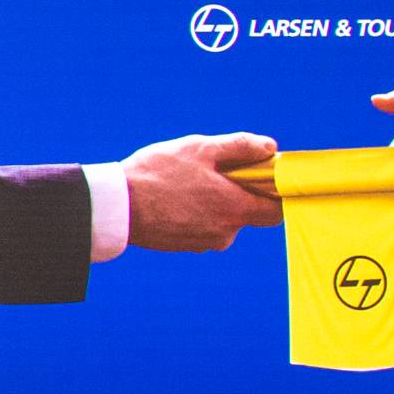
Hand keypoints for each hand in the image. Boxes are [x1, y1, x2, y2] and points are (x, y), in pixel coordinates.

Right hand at [116, 132, 279, 254]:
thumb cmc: (157, 173)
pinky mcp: (185, 246)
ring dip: (214, 203)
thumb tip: (270, 148)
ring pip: (223, 220)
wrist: (117, 206)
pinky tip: (174, 197)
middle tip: (216, 172)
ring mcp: (205, 242)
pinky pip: (203, 227)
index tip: (264, 176)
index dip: (276, 193)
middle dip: (239, 193)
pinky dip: (196, 213)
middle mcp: (226, 232)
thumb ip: (240, 146)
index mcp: (234, 208)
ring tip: (186, 183)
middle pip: (248, 213)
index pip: (277, 211)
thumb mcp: (200, 148)